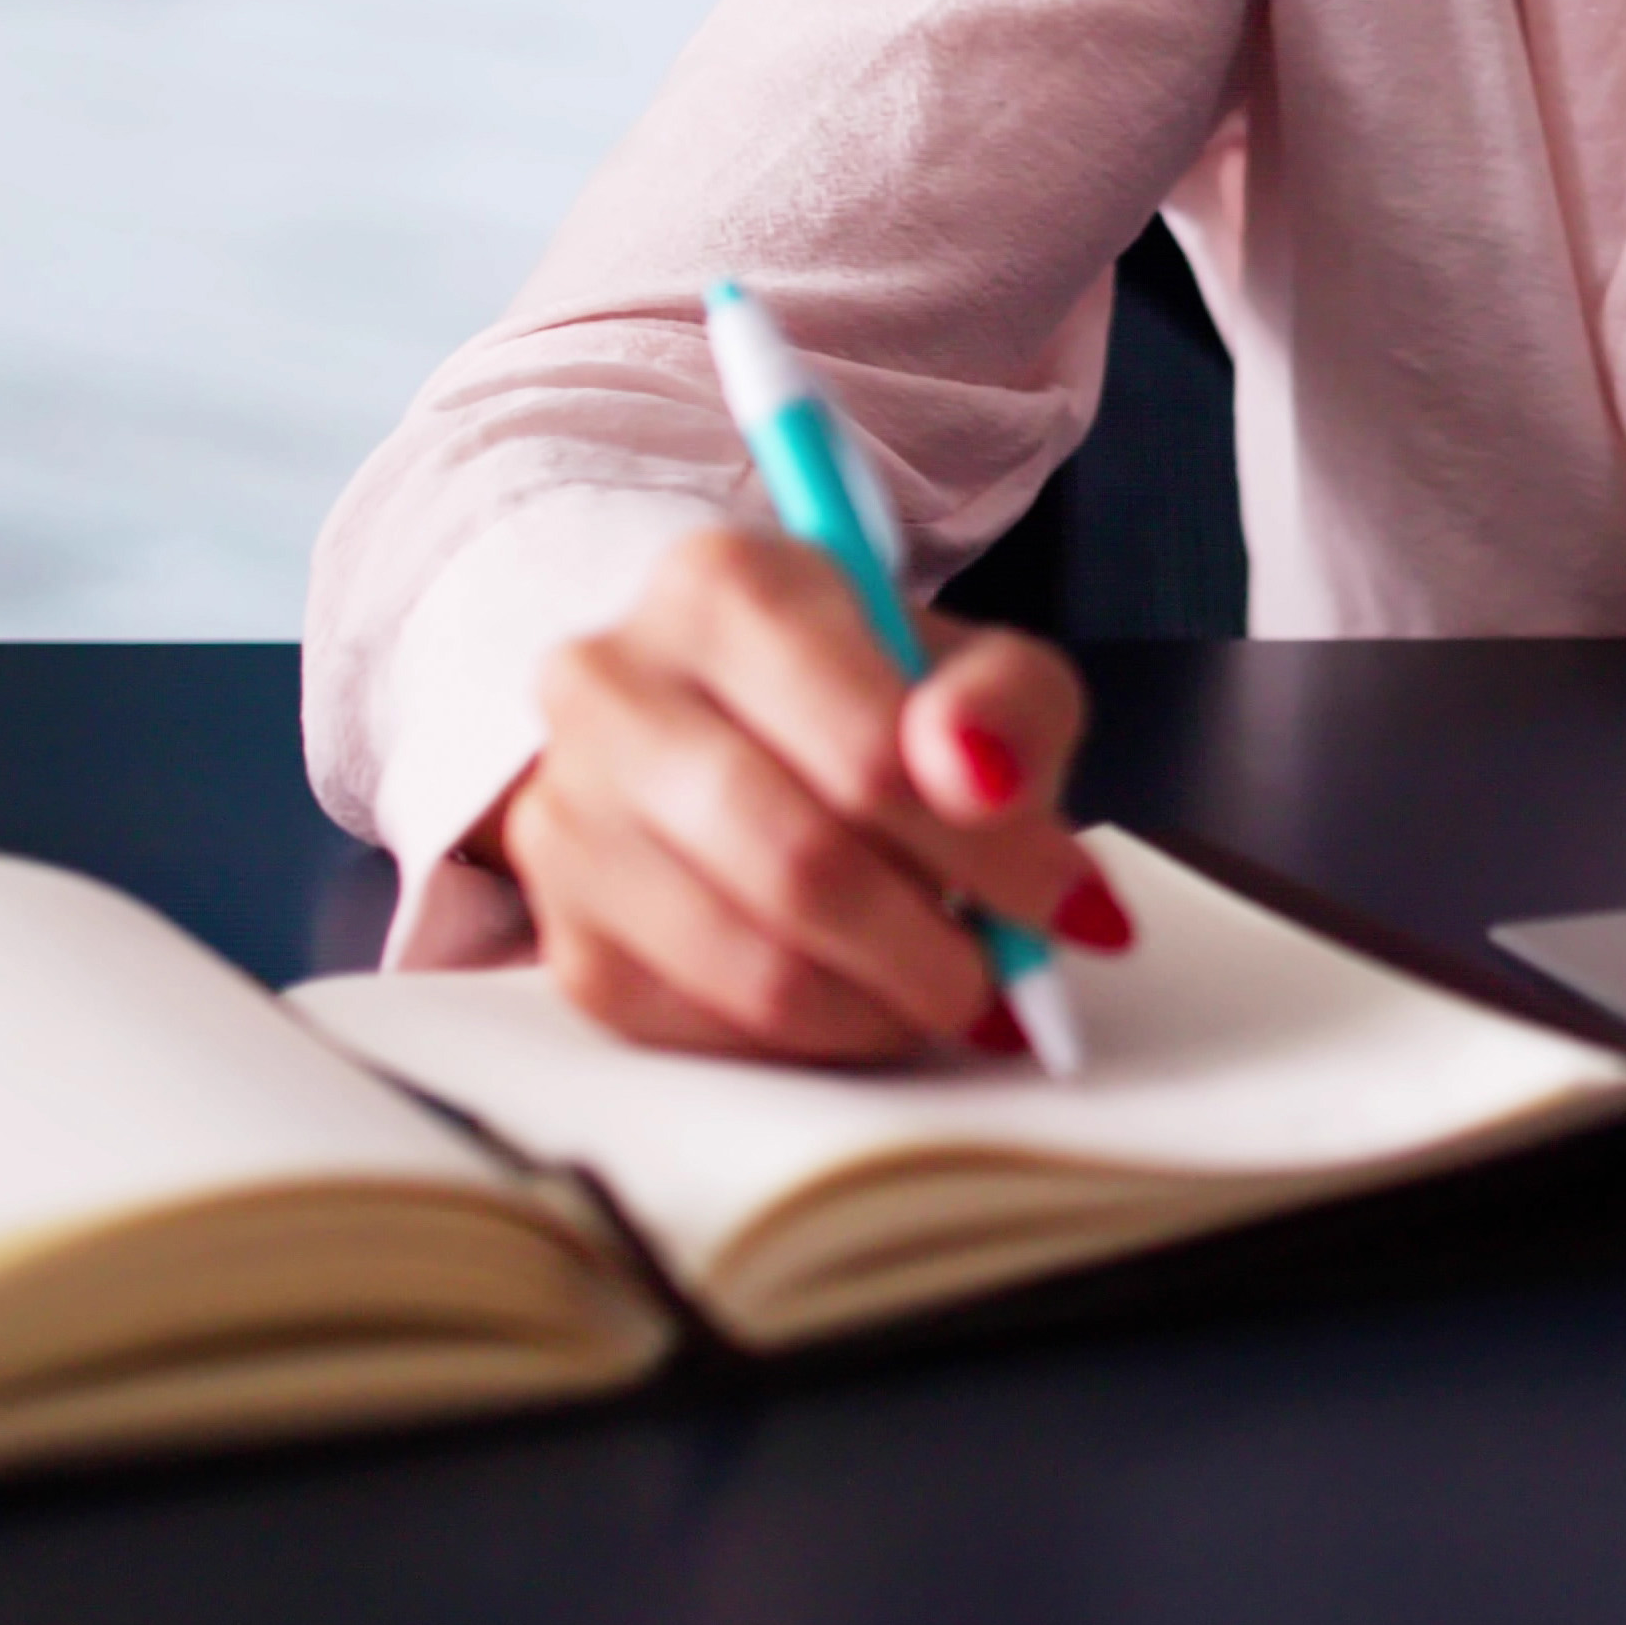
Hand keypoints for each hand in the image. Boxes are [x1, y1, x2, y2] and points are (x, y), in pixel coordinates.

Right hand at [484, 527, 1130, 1062]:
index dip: (987, 850)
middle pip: (801, 865)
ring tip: (943, 988)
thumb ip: (1008, 703)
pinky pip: (700, 1028)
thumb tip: (983, 781)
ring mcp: (567, 813)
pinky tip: (858, 998)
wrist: (733, 720)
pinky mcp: (564, 929)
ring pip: (751, 967)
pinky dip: (808, 1039)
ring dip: (880, 1006)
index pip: (867, 753)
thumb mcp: (972, 665)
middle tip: (1005, 974)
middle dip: (932, 947)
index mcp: (725, 585)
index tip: (1062, 898)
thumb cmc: (866, 691)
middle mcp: (614, 686)